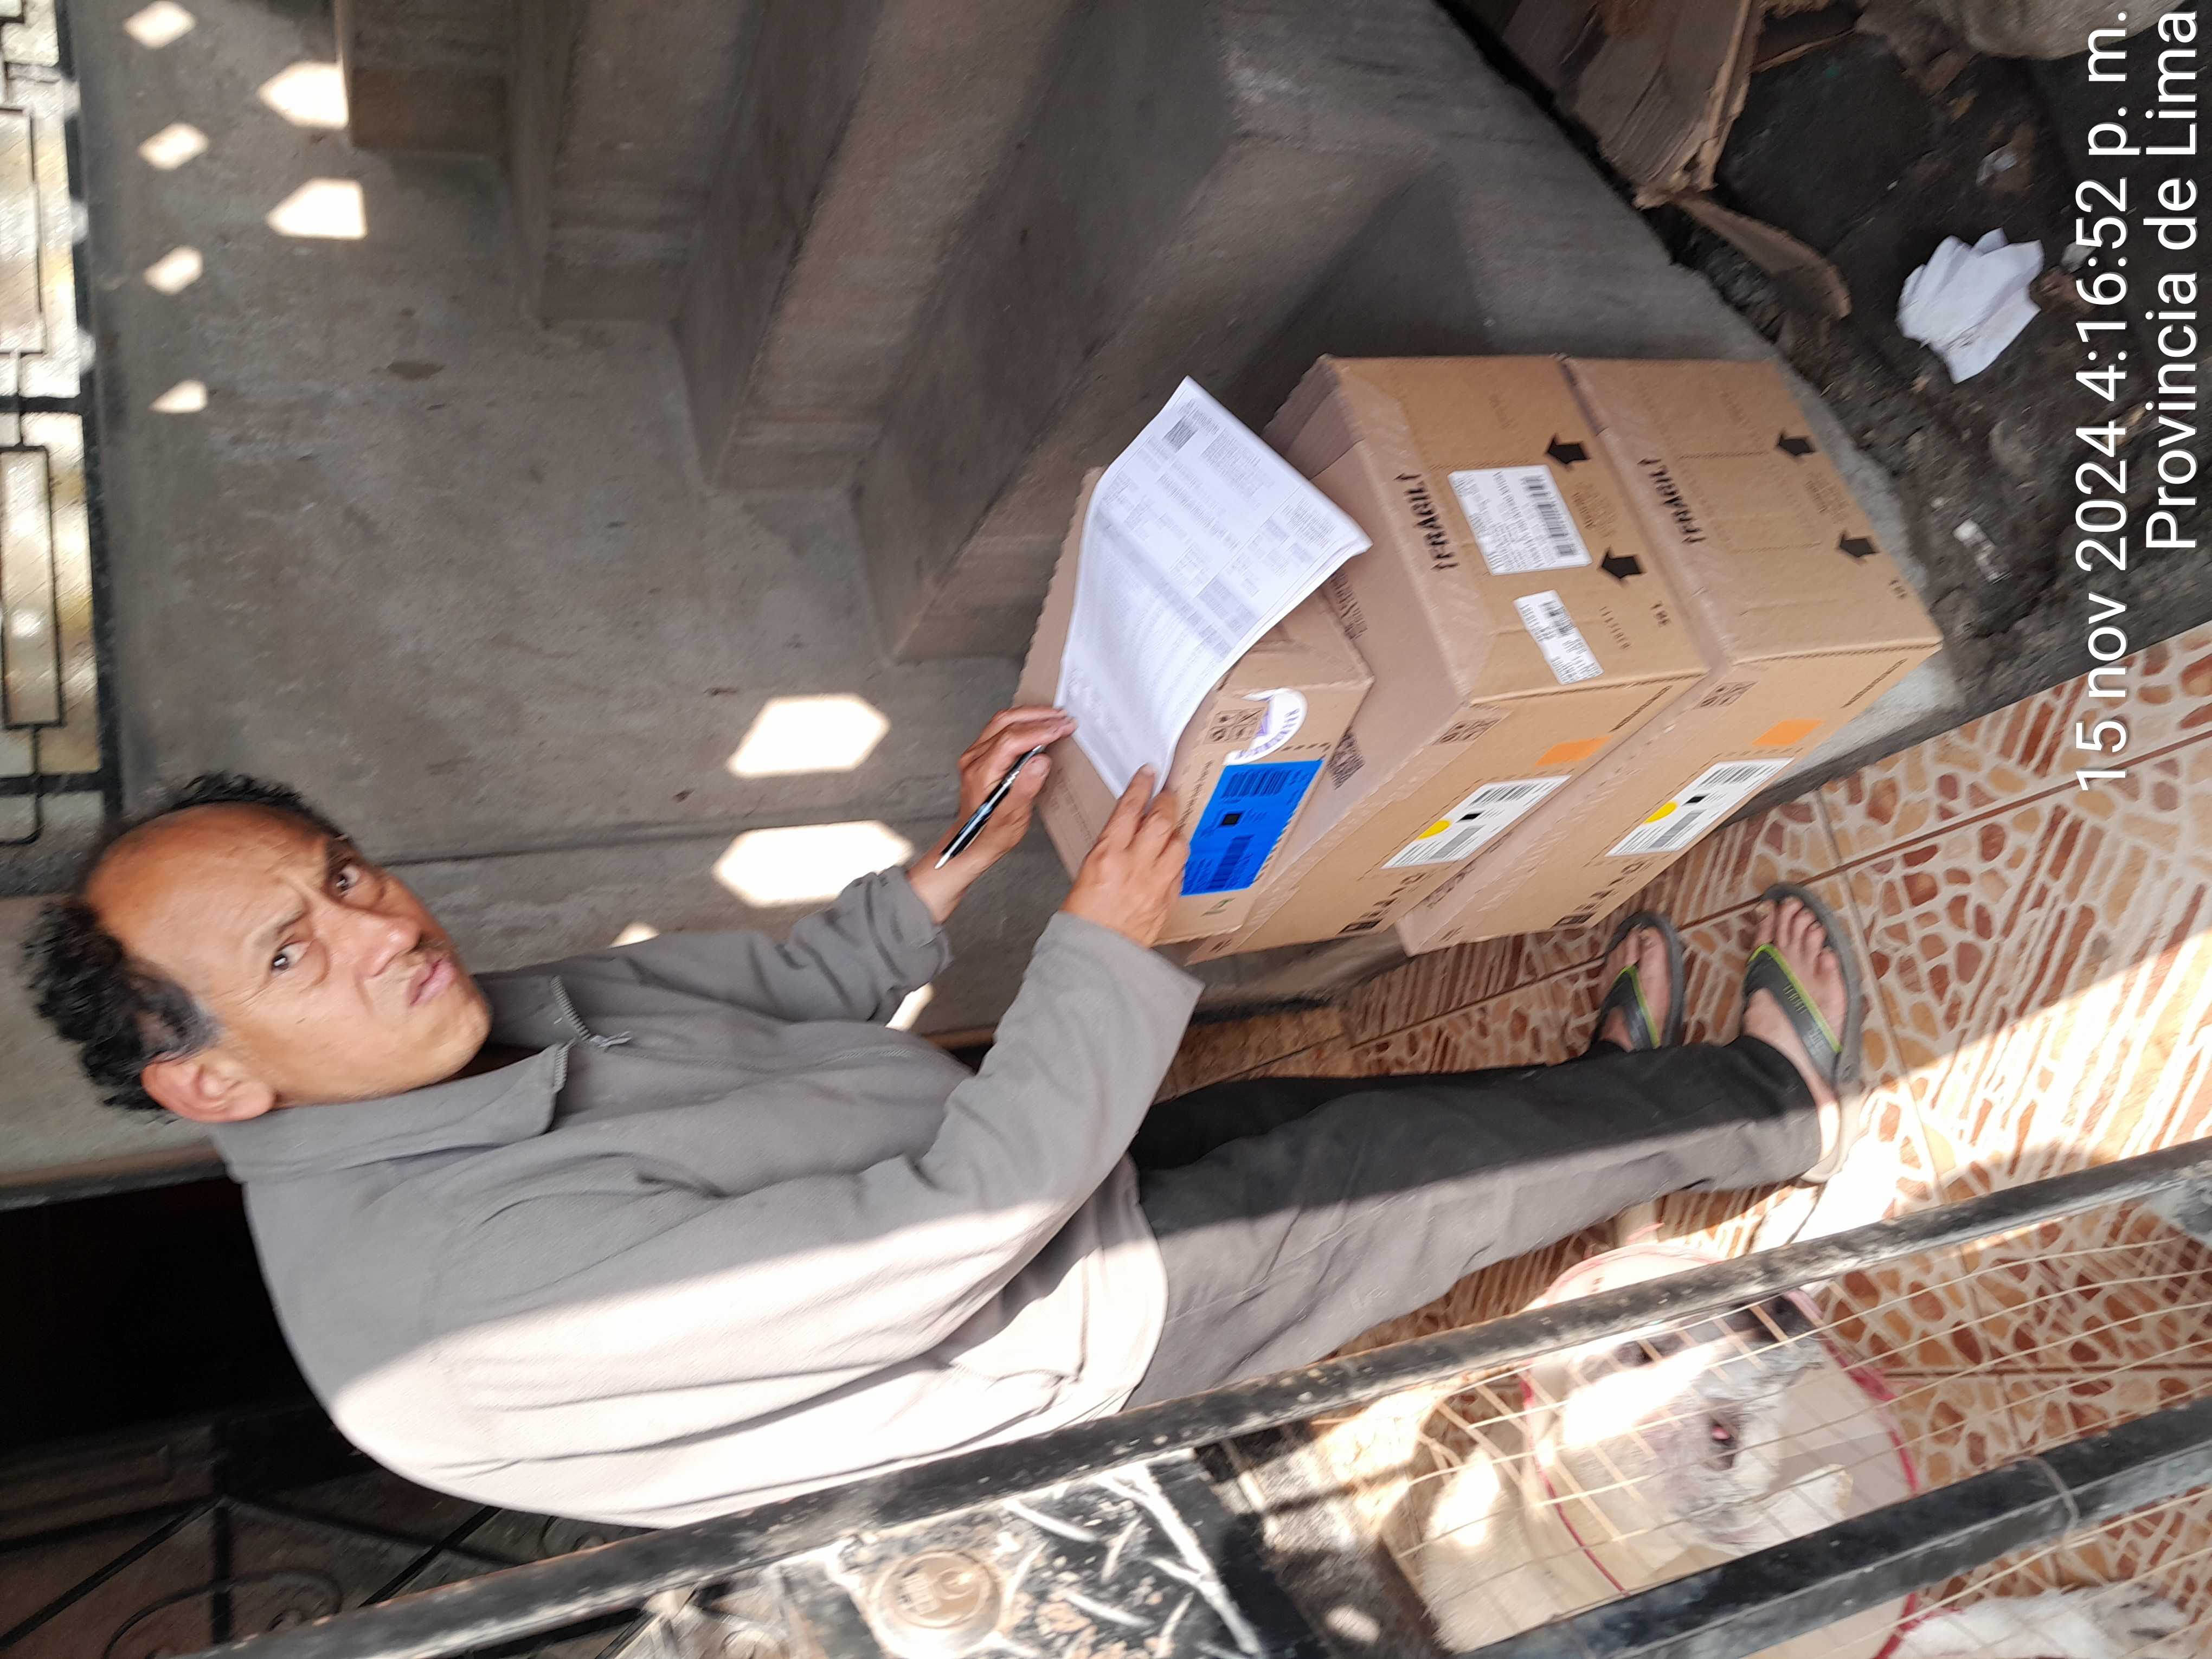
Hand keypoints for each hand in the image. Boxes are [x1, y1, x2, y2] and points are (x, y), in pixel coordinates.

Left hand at [907, 707, 1074, 922]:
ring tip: (1055, 717)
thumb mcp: (1012, 817)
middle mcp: (974, 759)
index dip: (1040, 730)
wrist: (973, 842)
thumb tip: (1040, 760)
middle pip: (1007, 723)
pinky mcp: (981, 755)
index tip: (1062, 728)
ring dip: (1030, 716)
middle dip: (1039, 717)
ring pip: (1003, 721)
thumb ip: (1026, 787)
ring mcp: (975, 755)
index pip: (1012, 739)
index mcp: (981, 772)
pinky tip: (1037, 724)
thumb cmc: (991, 833)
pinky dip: (1022, 722)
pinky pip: (1001, 728)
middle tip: (1064, 719)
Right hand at [1062, 768, 1186, 948]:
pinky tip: (1171, 861)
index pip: (1129, 809)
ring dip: (1176, 833)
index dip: (1141, 787)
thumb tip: (1126, 831)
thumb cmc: (1082, 916)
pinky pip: (1180, 872)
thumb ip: (1110, 849)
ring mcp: (1156, 883)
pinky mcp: (1167, 900)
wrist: (1095, 954)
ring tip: (1171, 830)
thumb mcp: (1087, 872)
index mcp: (1107, 855)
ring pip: (1179, 845)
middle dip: (1166, 802)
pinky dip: (1177, 862)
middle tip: (1167, 793)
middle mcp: (1135, 865)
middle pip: (1161, 821)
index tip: (1148, 773)